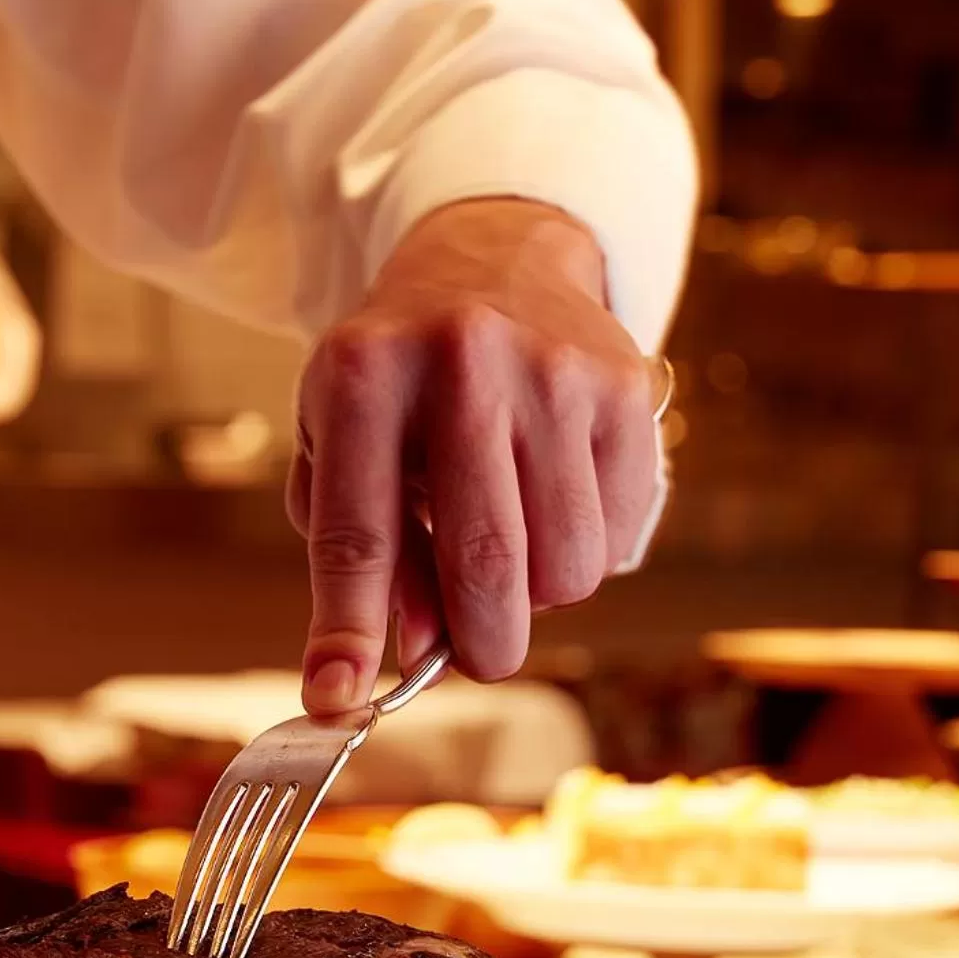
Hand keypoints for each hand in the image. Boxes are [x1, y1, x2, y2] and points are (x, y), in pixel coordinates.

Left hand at [289, 198, 661, 715]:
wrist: (496, 257)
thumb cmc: (402, 380)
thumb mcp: (345, 442)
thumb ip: (365, 549)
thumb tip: (411, 646)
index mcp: (363, 375)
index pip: (355, 533)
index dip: (347, 629)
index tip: (336, 700)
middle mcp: (459, 362)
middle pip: (481, 561)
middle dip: (479, 644)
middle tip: (478, 659)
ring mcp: (551, 371)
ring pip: (562, 565)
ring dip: (538, 598)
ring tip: (512, 549)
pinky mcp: (623, 386)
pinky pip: (614, 536)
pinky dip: (585, 556)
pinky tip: (554, 505)